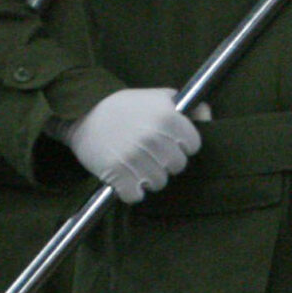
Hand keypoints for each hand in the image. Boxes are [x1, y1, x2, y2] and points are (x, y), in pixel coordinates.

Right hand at [66, 89, 200, 203]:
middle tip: (150, 152)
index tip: (169, 141)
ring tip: (136, 163)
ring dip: (148, 177)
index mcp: (169, 117)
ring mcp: (136, 158)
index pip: (193, 146)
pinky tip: (125, 176)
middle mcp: (155, 138)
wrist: (83, 113)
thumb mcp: (158, 97)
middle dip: (165, 161)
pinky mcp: (118, 175)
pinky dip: (131, 190)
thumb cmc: (124, 106)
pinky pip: (136, 196)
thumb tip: (207, 116)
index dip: (182, 144)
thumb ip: (186, 107)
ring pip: (159, 183)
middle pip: (177, 166)